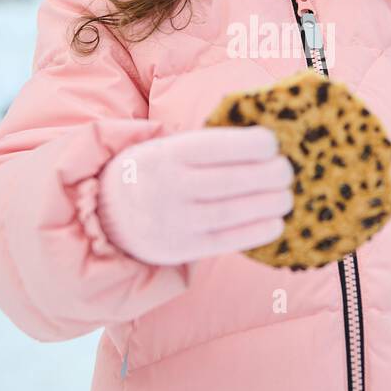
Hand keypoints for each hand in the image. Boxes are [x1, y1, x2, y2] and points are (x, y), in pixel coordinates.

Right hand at [95, 125, 293, 265]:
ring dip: (268, 205)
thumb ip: (204, 145)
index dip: (250, 145)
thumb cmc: (151, 173)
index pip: (214, 147)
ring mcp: (174, 221)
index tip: (273, 143)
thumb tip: (262, 141)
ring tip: (286, 197)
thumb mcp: (164, 148)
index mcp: (165, 155)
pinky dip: (255, 232)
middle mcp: (168, 188)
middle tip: (287, 171)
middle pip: (229, 182)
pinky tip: (275, 223)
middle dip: (268, 175)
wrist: (102, 216)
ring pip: (231, 213)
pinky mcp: (179, 249)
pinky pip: (225, 241)